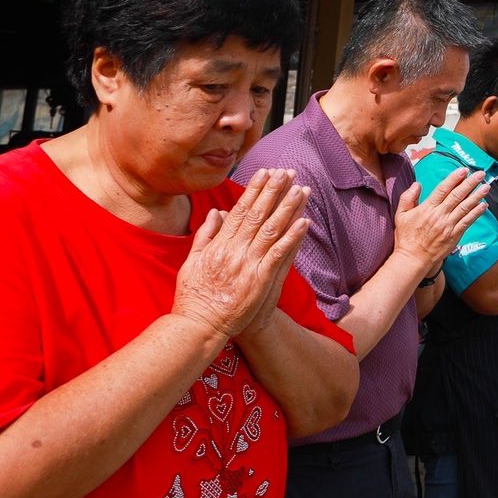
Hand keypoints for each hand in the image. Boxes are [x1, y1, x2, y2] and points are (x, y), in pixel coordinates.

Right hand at [173, 169, 310, 340]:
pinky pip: (279, 254)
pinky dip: (292, 237)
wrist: (199, 326)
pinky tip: (304, 222)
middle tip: (286, 172)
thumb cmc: (194, 296)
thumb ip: (205, 236)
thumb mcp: (192, 262)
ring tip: (300, 189)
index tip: (265, 172)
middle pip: (258, 214)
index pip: (240, 211)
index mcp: (218, 244)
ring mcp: (248, 264)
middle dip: (273, 191)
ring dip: (288, 208)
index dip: (254, 190)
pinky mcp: (260, 280)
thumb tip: (216, 212)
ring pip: (271, 229)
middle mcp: (234, 250)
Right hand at [393, 166, 490, 275]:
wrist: (413, 259)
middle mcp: (440, 215)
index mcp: (427, 208)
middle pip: (457, 196)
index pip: (443, 190)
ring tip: (487, 186)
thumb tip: (417, 184)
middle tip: (480, 174)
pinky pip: (468, 222)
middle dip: (470, 183)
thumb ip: (408, 198)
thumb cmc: (406, 237)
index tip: (463, 170)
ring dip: (477, 196)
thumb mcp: (401, 215)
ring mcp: (448, 226)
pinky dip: (476, 213)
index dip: (454, 179)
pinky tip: (484, 205)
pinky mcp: (455, 235)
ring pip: (465, 207)